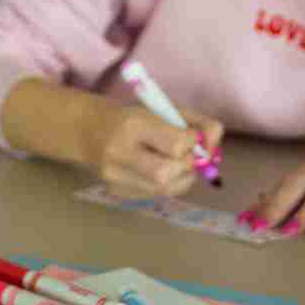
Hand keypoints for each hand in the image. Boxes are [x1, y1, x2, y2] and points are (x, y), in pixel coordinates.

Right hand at [83, 101, 224, 199]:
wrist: (88, 130)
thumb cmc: (134, 116)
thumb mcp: (166, 109)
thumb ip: (198, 123)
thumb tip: (215, 148)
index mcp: (133, 124)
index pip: (176, 144)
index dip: (194, 143)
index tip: (192, 137)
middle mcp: (120, 152)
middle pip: (167, 173)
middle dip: (187, 165)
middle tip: (187, 155)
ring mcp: (115, 176)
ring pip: (164, 189)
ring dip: (182, 177)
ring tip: (177, 163)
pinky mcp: (115, 191)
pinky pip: (155, 195)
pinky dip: (168, 185)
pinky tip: (161, 171)